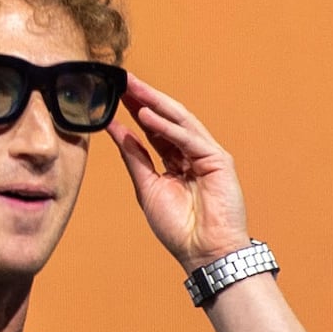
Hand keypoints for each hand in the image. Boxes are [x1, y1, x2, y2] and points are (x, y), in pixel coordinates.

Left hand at [106, 73, 250, 269]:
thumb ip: (134, 156)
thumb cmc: (179, 228)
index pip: (154, 128)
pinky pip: (189, 139)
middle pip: (166, 118)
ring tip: (132, 88)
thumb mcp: (147, 187)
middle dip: (144, 98)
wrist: (204, 253)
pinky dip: (168, 127)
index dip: (135, 109)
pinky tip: (147, 116)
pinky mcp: (218, 161)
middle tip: (122, 78)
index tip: (114, 92)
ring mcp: (207, 155)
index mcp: (176, 161)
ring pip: (180, 121)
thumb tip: (115, 130)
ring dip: (155, 103)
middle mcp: (192, 153)